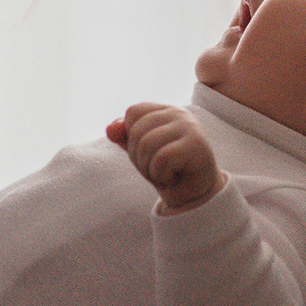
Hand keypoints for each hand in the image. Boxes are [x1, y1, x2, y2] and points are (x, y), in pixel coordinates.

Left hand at [109, 104, 224, 213]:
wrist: (194, 195)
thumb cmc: (168, 170)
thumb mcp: (140, 152)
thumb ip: (124, 137)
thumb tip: (110, 129)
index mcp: (165, 110)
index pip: (133, 112)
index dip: (131, 137)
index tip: (149, 152)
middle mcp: (179, 114)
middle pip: (137, 130)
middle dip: (139, 157)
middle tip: (157, 168)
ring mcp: (189, 128)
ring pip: (147, 145)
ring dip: (150, 168)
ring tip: (165, 173)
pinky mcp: (195, 146)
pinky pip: (161, 159)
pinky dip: (161, 175)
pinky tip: (173, 177)